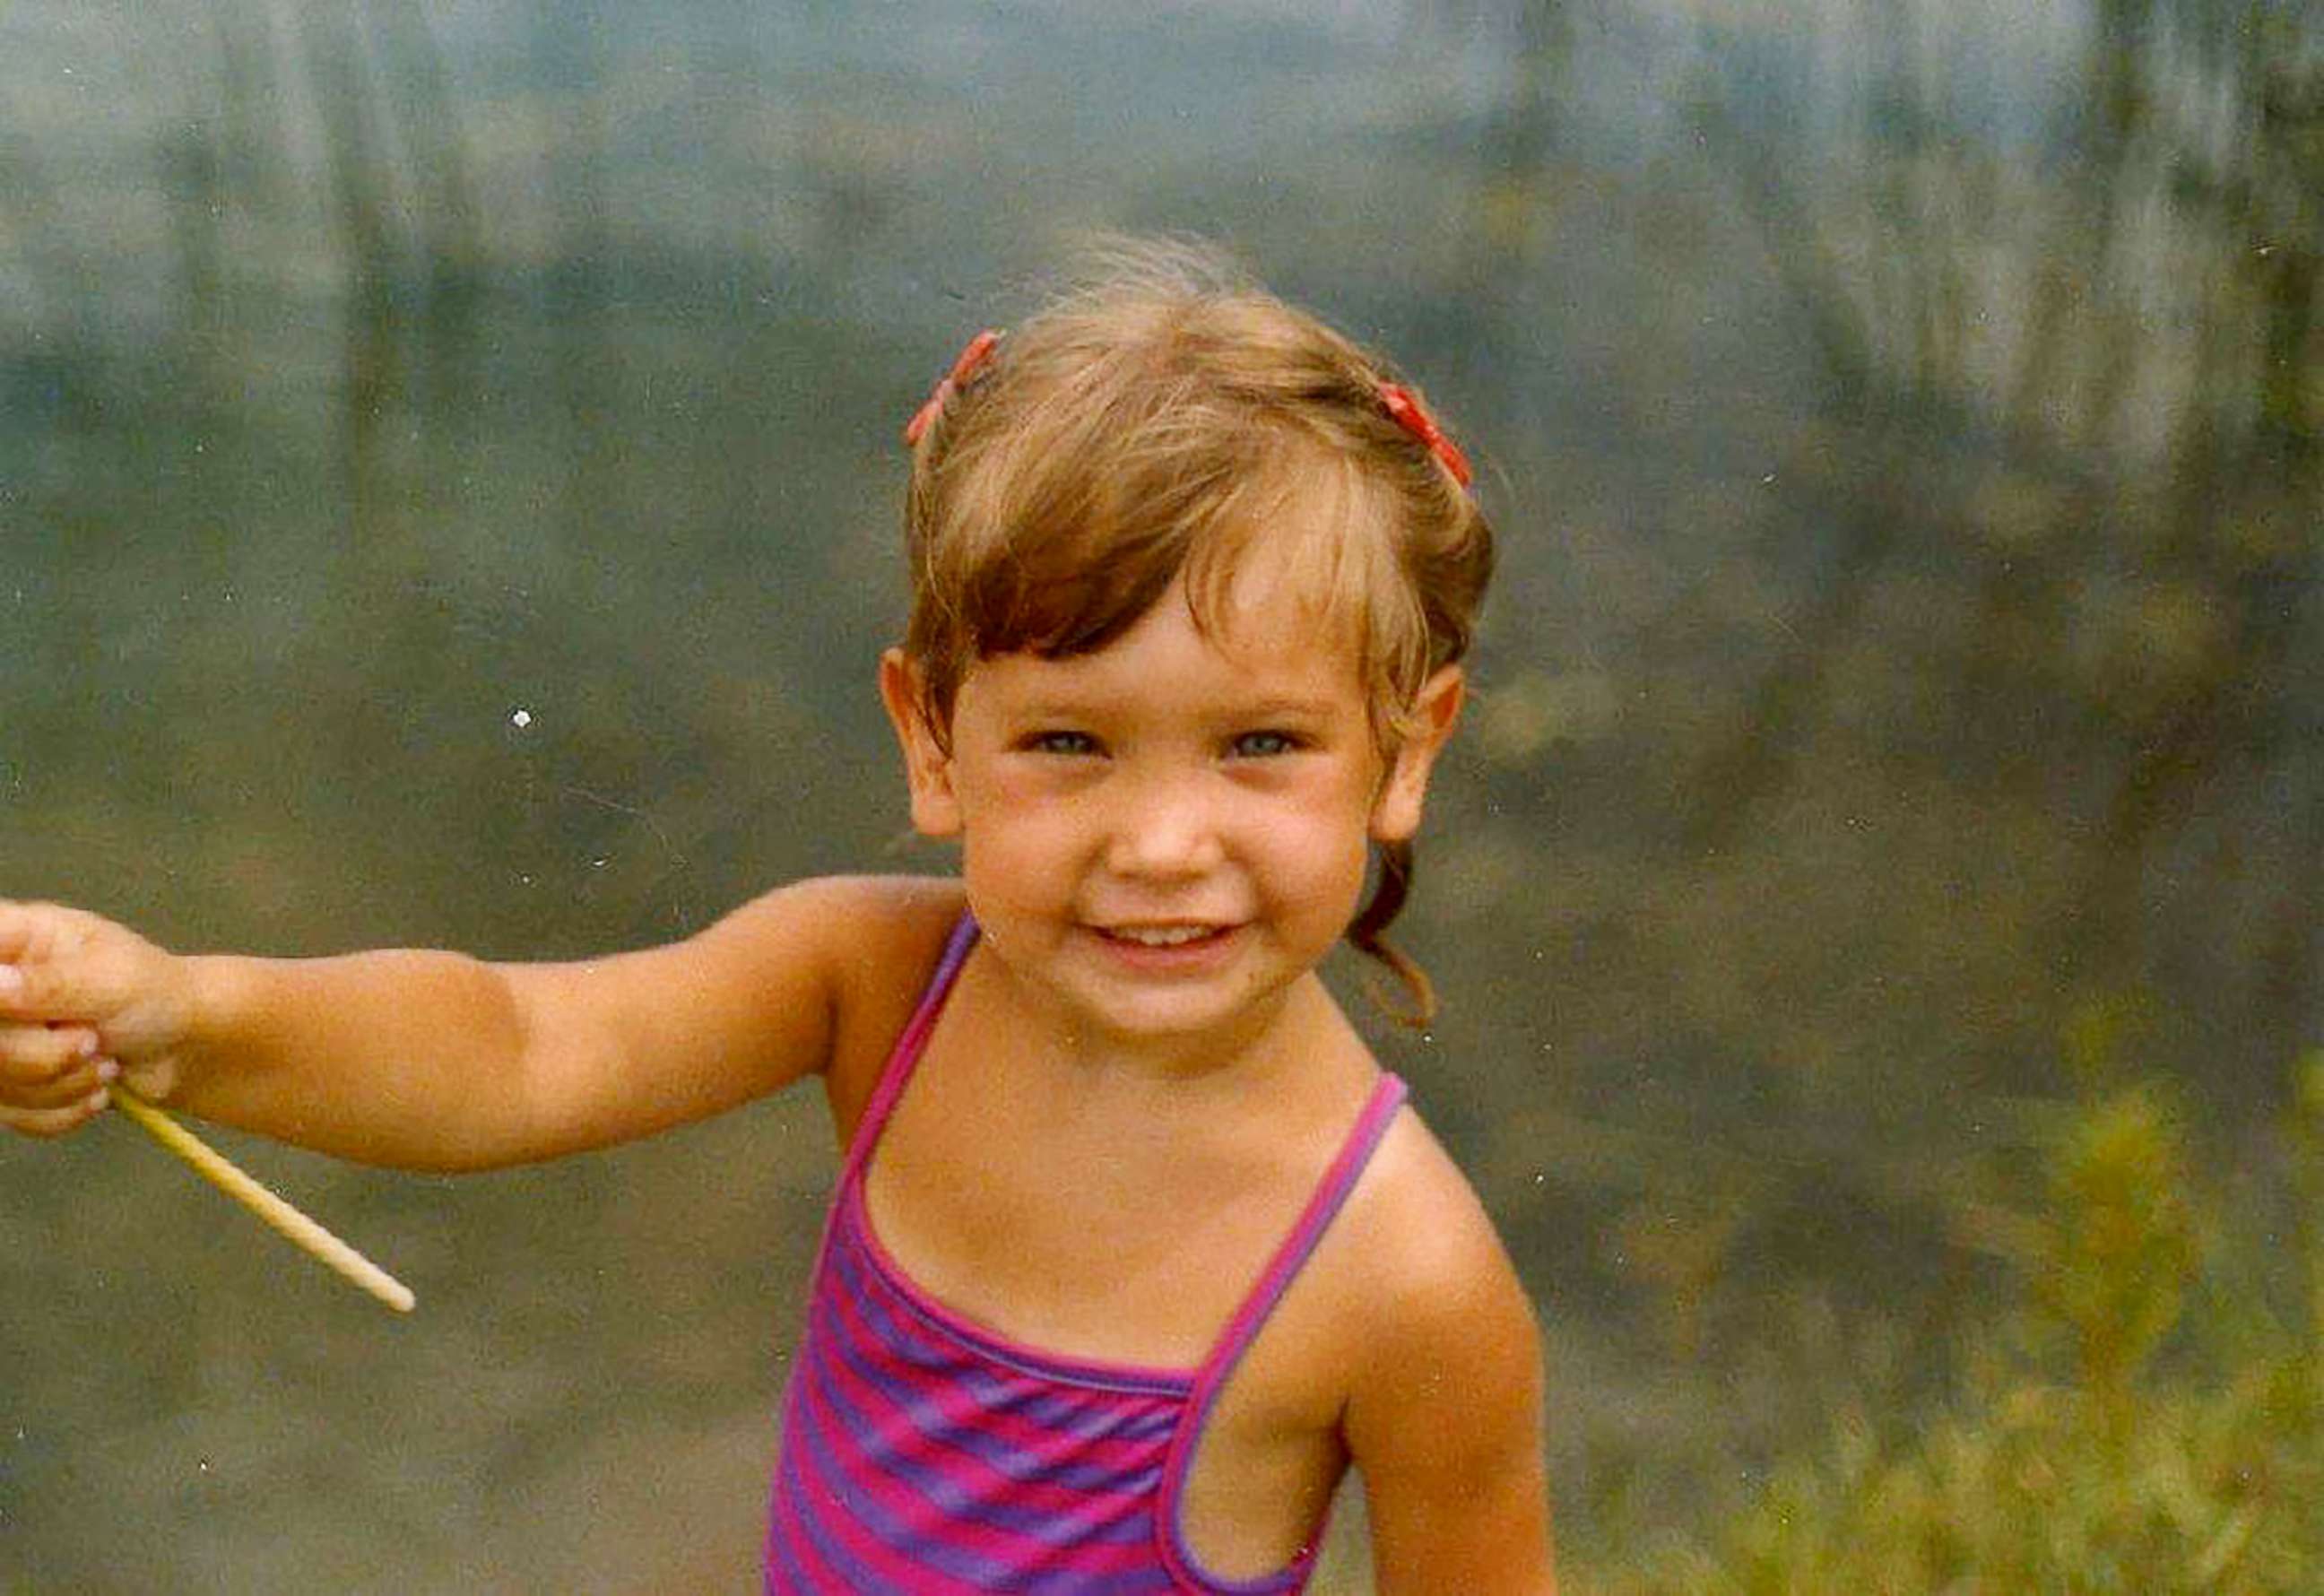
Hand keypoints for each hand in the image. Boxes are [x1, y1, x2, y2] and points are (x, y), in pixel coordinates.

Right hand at [0, 900, 193, 1137]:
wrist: (180, 1046)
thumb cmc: (152, 993)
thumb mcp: (112, 980)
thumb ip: (50, 984)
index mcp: (13, 940)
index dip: (0, 988)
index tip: (16, 1006)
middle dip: (46, 1054)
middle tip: (93, 1039)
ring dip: (65, 1083)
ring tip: (103, 1058)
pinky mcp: (7, 1084)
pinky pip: (15, 1115)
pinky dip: (64, 1109)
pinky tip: (94, 1085)